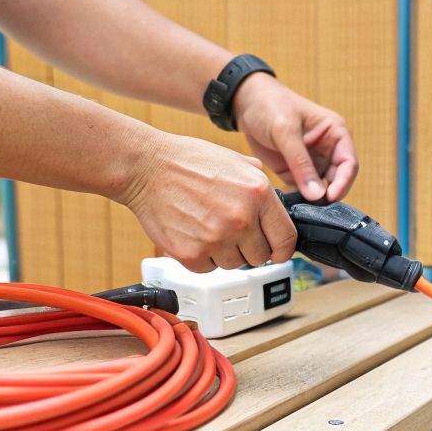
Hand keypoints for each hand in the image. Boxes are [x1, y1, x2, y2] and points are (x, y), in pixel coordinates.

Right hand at [120, 133, 296, 272]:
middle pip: (260, 257)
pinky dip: (202, 256)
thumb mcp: (236, 162)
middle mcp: (241, 219)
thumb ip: (261, 185)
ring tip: (208, 226)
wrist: (146, 168)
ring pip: (234, 264)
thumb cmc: (188, 161)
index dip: (282, 249)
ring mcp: (217, 239)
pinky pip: (209, 268)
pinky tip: (193, 233)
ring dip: (225, 252)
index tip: (277, 252)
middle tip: (231, 231)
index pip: (286, 239)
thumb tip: (276, 209)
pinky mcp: (192, 255)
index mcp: (258, 194)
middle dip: (249, 247)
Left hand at [232, 74, 357, 201]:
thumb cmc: (270, 105)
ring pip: (320, 189)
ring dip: (313, 200)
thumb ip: (301, 163)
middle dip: (328, 195)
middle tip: (314, 208)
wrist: (245, 102)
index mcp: (335, 133)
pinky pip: (302, 191)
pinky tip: (288, 204)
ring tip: (300, 208)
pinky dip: (298, 199)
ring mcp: (312, 163)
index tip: (331, 197)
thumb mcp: (285, 131)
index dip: (344, 182)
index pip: (349, 163)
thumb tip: (317, 195)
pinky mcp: (295, 172)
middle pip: (337, 180)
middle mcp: (328, 150)